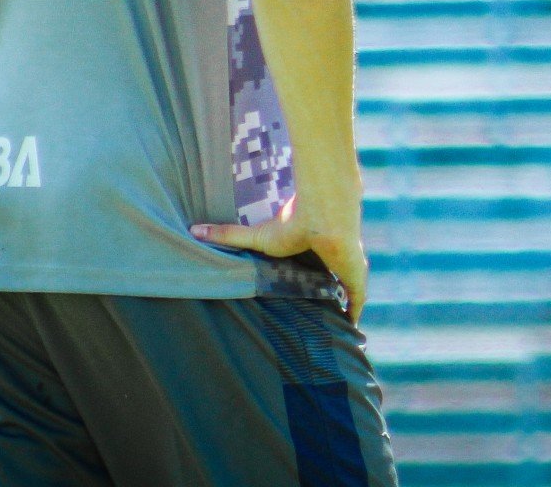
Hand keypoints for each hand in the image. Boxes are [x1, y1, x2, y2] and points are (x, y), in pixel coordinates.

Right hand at [193, 196, 369, 322]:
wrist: (322, 219)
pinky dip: (354, 315)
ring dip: (340, 307)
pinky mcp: (356, 279)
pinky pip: (358, 301)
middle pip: (329, 283)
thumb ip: (227, 236)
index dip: (307, 283)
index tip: (299, 298)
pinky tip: (349, 332)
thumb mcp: (255, 237)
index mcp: (311, 252)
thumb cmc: (290, 224)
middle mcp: (331, 261)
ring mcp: (346, 270)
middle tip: (313, 319)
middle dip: (324, 297)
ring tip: (329, 330)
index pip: (311, 270)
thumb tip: (192, 229)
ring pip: (345, 292)